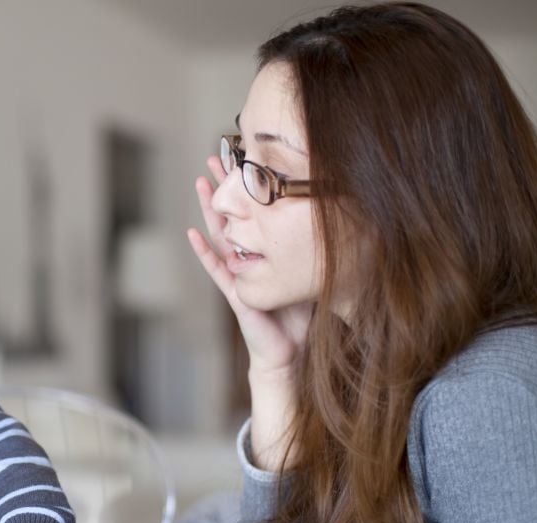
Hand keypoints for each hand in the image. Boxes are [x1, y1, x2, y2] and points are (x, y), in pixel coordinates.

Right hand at [189, 155, 312, 375]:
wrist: (290, 351)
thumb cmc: (299, 316)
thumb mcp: (311, 273)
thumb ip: (315, 252)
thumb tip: (342, 220)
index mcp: (264, 253)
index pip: (253, 213)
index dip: (247, 187)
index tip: (242, 158)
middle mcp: (247, 259)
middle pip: (232, 215)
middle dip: (223, 187)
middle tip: (214, 157)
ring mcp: (238, 274)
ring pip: (220, 235)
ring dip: (208, 210)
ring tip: (200, 184)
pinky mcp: (236, 292)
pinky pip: (217, 269)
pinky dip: (204, 252)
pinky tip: (193, 234)